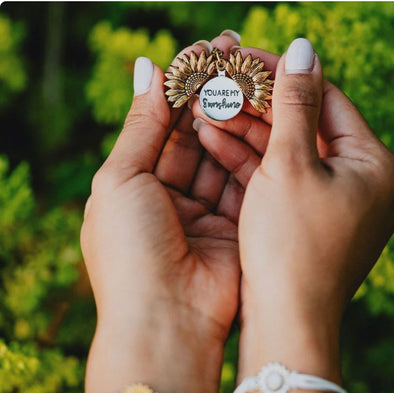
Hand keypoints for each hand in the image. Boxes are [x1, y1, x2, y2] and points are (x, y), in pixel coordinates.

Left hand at [81, 34, 241, 392]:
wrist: (168, 320)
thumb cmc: (131, 250)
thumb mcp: (121, 178)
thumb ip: (140, 124)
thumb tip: (147, 68)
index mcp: (132, 186)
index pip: (159, 125)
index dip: (178, 88)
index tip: (202, 52)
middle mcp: (169, 197)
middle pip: (192, 136)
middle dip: (209, 97)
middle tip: (232, 56)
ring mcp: (203, 211)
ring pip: (220, 155)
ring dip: (231, 119)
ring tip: (245, 79)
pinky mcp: (232, 225)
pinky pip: (241, 180)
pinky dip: (248, 150)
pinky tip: (254, 117)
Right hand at [192, 39, 393, 392]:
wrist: (285, 321)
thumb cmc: (292, 245)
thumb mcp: (291, 164)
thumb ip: (295, 104)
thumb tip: (303, 48)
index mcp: (371, 163)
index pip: (325, 99)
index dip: (282, 74)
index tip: (246, 57)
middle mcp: (357, 181)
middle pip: (302, 126)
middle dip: (256, 104)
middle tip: (219, 84)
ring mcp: (329, 201)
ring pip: (284, 153)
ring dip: (245, 131)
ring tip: (206, 110)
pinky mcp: (303, 219)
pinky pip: (275, 179)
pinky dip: (246, 162)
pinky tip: (212, 140)